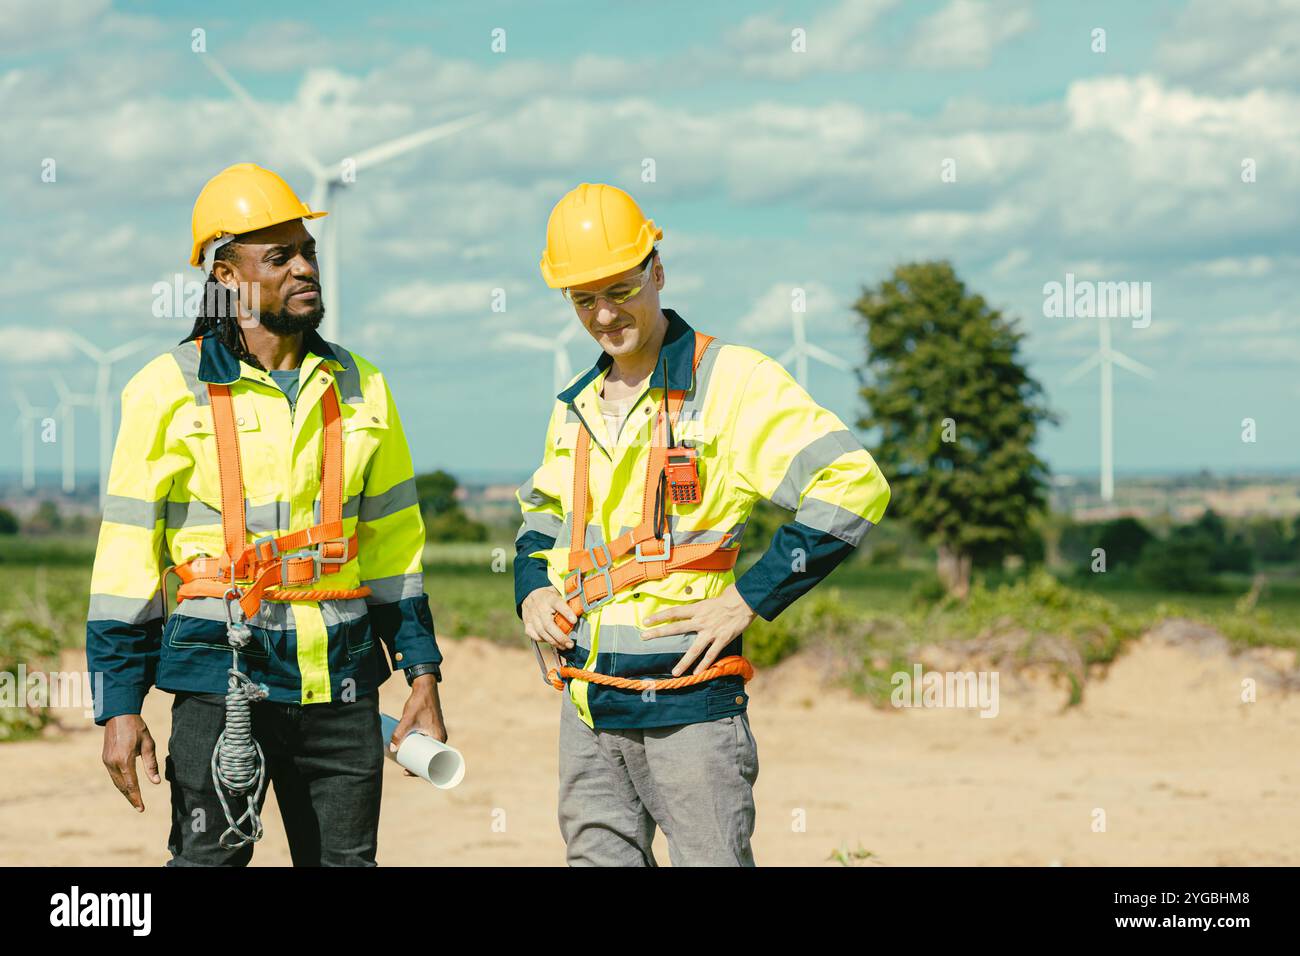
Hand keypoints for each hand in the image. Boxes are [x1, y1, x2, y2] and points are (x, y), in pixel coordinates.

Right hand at [102, 714, 159, 811]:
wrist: (118, 714)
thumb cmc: (137, 727)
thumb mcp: (148, 743)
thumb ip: (151, 764)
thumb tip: (156, 782)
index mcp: (124, 759)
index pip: (131, 784)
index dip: (137, 797)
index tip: (142, 808)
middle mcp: (113, 763)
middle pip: (122, 786)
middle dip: (131, 797)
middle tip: (140, 808)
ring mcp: (107, 761)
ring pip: (116, 782)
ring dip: (125, 792)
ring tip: (135, 800)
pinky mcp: (105, 759)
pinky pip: (113, 775)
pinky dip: (120, 783)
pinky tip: (127, 787)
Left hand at [390, 676, 447, 776]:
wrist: (425, 688)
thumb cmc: (419, 703)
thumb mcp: (407, 720)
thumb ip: (399, 734)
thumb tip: (393, 749)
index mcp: (439, 738)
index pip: (433, 761)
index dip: (422, 770)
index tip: (408, 772)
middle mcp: (440, 737)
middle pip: (431, 758)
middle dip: (418, 766)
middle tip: (404, 770)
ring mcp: (436, 732)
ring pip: (428, 751)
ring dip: (419, 758)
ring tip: (405, 763)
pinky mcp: (432, 728)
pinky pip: (428, 744)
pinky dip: (421, 750)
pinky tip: (413, 753)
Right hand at [521, 586, 576, 650]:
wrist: (529, 597)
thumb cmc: (548, 597)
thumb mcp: (558, 592)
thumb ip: (568, 598)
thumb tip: (582, 605)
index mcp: (549, 598)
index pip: (558, 604)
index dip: (566, 612)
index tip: (575, 620)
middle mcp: (540, 608)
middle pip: (549, 625)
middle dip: (560, 636)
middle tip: (570, 644)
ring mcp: (532, 617)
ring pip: (542, 632)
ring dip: (554, 642)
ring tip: (564, 647)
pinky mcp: (527, 625)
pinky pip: (535, 636)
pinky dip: (544, 641)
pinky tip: (553, 642)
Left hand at [640, 584, 757, 675]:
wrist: (744, 601)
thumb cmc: (728, 598)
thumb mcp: (709, 601)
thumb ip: (699, 609)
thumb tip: (692, 612)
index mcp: (697, 609)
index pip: (674, 612)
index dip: (659, 616)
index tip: (645, 621)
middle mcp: (701, 620)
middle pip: (676, 628)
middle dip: (659, 633)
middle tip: (644, 638)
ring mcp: (711, 631)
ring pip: (694, 649)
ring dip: (684, 662)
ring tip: (675, 673)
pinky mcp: (722, 639)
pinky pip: (711, 655)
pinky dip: (704, 665)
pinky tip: (697, 673)